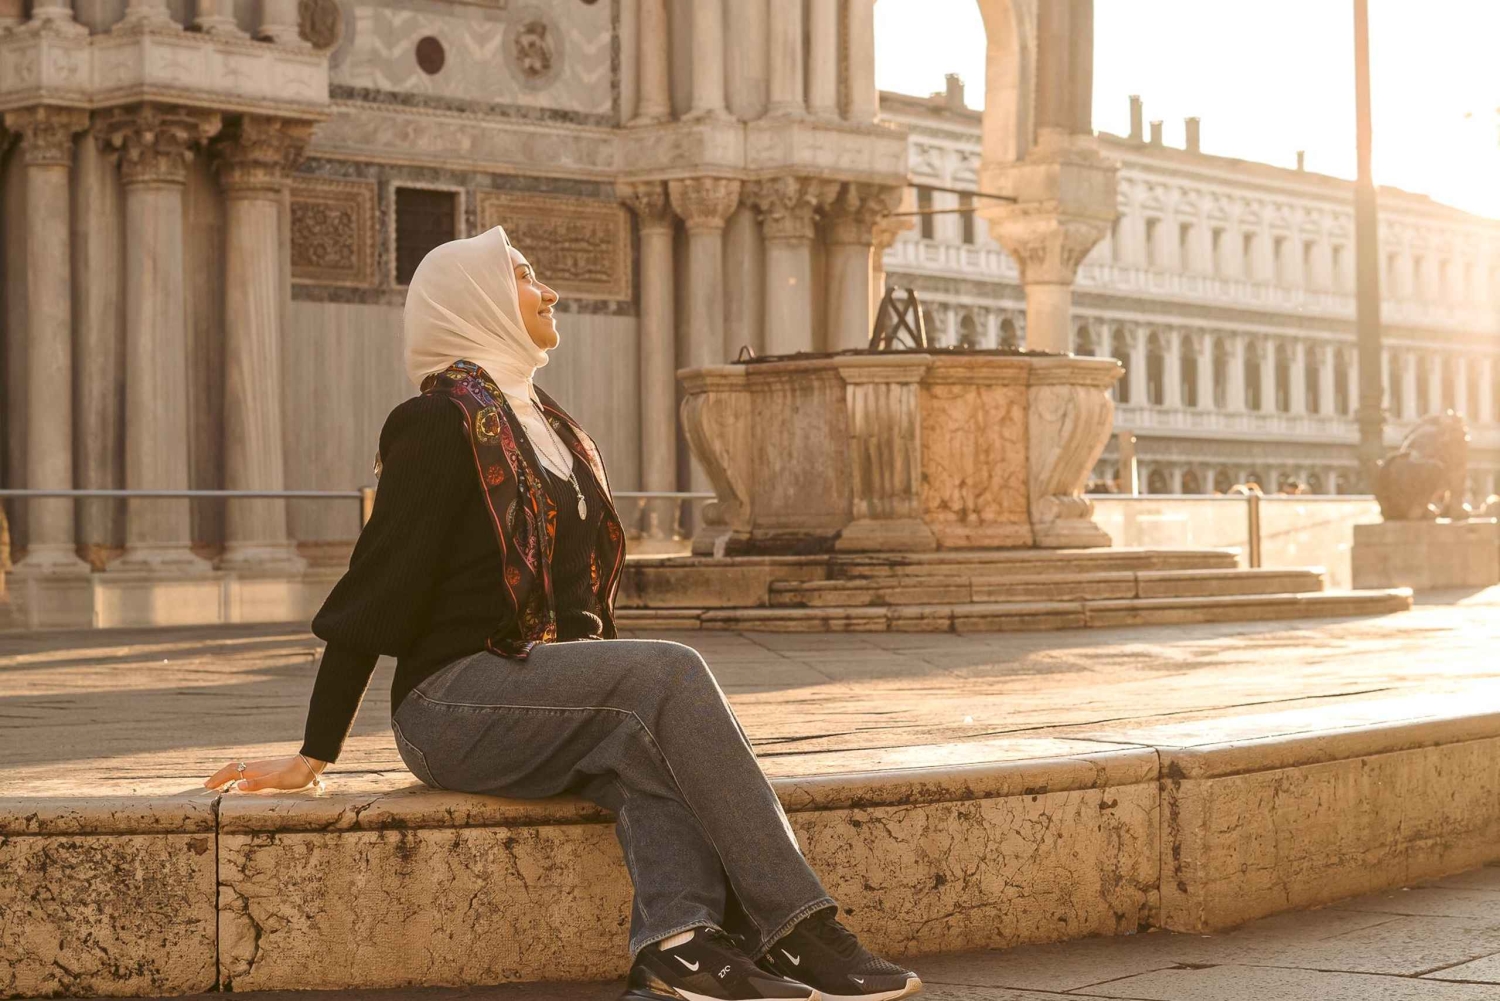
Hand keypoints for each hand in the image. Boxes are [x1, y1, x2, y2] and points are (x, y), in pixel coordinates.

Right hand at [205, 754, 326, 792]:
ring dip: (227, 776)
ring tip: (219, 784)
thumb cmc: (295, 775)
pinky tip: (241, 782)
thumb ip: (258, 784)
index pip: (232, 771)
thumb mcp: (277, 781)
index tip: (207, 786)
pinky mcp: (268, 770)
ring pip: (239, 769)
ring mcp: (262, 768)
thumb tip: (238, 786)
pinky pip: (247, 772)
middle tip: (208, 785)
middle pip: (233, 769)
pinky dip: (238, 776)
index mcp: (255, 770)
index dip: (219, 778)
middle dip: (219, 776)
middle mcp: (257, 767)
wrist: (310, 764)